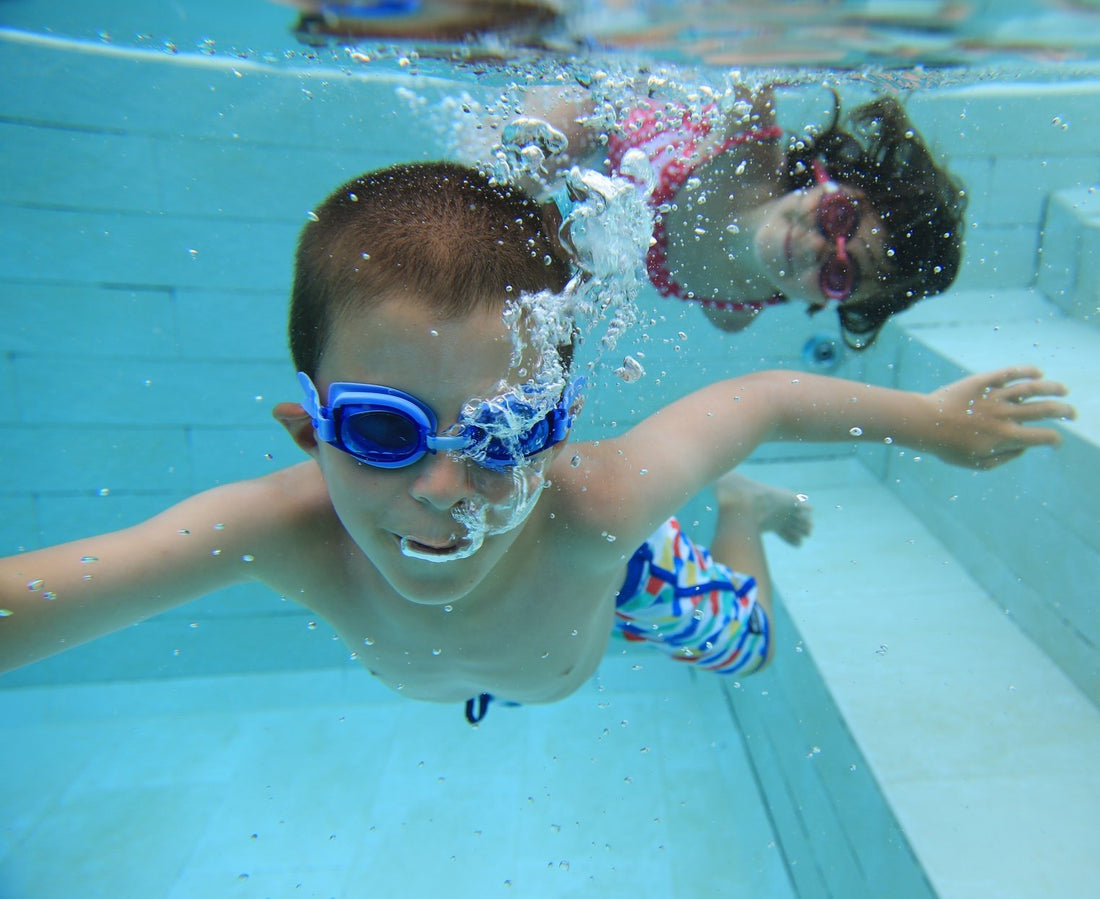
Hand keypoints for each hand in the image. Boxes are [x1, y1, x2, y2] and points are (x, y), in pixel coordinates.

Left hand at [925, 366, 1075, 469]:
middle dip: (1064, 411)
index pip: (1043, 437)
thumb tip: (1023, 448)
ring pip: (1032, 388)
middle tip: (1071, 413)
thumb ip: (1004, 458)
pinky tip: (1037, 372)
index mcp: (1006, 437)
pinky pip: (1009, 373)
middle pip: (1046, 410)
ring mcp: (995, 397)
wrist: (923, 423)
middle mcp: (1005, 416)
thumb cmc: (948, 447)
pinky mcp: (983, 382)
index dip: (1055, 440)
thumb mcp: (976, 463)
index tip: (1055, 442)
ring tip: (1063, 390)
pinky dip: (1026, 371)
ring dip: (1052, 388)